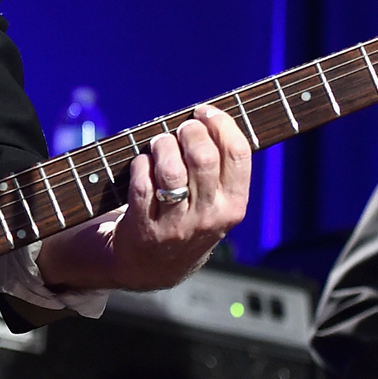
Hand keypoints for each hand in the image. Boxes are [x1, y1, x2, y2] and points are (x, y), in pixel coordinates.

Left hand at [39, 104, 251, 291]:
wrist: (151, 267)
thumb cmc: (187, 220)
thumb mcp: (217, 203)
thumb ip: (221, 168)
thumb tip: (212, 116)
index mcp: (234, 206)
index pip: (238, 153)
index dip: (220, 123)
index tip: (205, 111)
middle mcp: (208, 217)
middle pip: (203, 157)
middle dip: (189, 131)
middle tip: (181, 129)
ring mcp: (176, 224)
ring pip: (170, 168)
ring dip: (162, 145)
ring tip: (160, 144)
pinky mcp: (144, 225)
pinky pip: (142, 182)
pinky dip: (140, 164)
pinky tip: (142, 164)